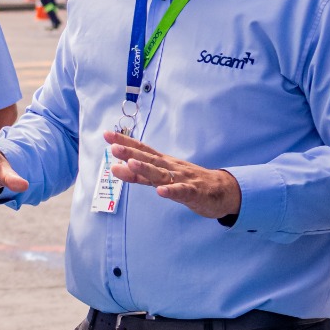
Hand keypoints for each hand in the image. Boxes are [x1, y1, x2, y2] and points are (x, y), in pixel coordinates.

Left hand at [103, 131, 240, 219]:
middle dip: (131, 153)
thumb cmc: (189, 182)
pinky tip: (161, 191)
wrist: (223, 191)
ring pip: (162, 174)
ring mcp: (183, 179)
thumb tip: (114, 167)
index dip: (124, 143)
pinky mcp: (195, 193)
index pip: (141, 150)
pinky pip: (182, 192)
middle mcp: (171, 167)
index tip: (107, 135)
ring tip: (132, 163)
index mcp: (163, 163)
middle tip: (113, 147)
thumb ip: (138, 175)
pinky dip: (171, 191)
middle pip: (149, 159)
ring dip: (147, 169)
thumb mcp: (161, 178)